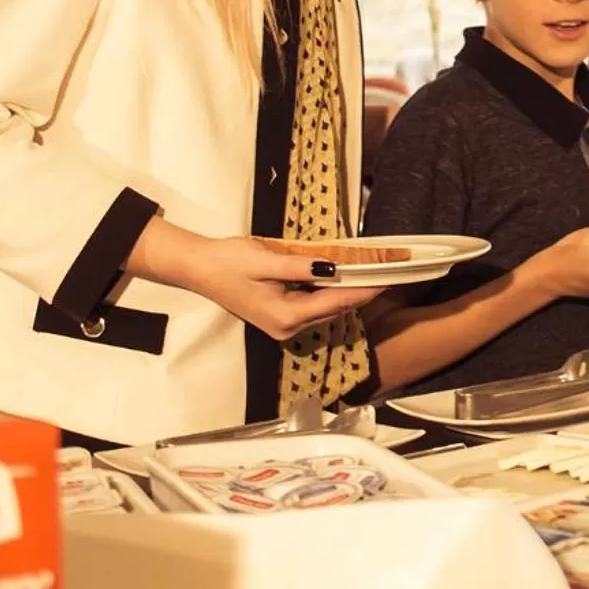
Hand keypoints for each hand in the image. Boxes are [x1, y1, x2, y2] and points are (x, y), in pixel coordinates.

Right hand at [178, 234, 381, 341]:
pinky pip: (312, 307)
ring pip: (325, 309)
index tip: (388, 277)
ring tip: (370, 272)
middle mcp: (287, 328)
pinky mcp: (279, 318)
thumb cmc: (229, 262)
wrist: (199, 268)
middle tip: (386, 270)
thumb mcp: (268, 260)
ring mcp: (283, 326)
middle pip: (334, 309)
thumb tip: (336, 268)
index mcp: (286, 316)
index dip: (364, 289)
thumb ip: (303, 267)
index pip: (336, 302)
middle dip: (360, 291)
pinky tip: (341, 278)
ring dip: (346, 292)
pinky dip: (329, 293)